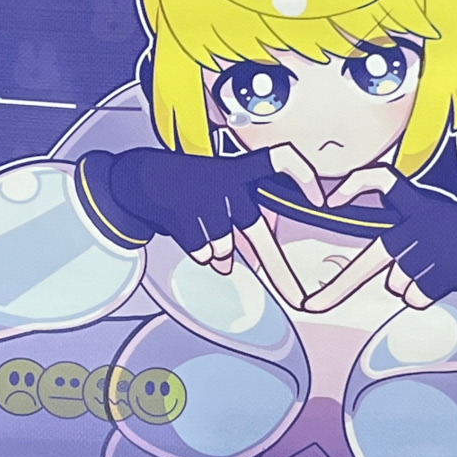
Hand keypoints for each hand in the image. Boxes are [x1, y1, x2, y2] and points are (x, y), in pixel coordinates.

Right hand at [103, 143, 321, 306]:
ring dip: (217, 252)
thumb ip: (239, 219)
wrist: (136, 176)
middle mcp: (224, 179)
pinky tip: (192, 239)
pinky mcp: (180, 211)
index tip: (320, 200)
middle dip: (275, 265)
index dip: (302, 177)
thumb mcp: (217, 189)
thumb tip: (248, 258)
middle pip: (252, 226)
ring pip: (223, 245)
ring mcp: (201, 195)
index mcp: (238, 169)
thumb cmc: (185, 184)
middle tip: (297, 297)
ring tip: (207, 240)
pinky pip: (201, 251)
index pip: (278, 159)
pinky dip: (199, 253)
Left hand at [303, 165, 456, 314]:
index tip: (331, 201)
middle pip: (374, 258)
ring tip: (435, 268)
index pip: (383, 180)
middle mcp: (420, 225)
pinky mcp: (442, 274)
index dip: (355, 185)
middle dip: (340, 286)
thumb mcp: (435, 215)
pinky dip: (425, 294)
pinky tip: (443, 279)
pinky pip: (415, 297)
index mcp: (418, 204)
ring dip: (410, 282)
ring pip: (396, 282)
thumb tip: (382, 272)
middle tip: (312, 306)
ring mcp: (430, 252)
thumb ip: (404, 229)